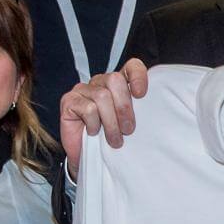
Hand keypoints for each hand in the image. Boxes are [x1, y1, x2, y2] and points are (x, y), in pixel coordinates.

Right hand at [59, 59, 148, 178]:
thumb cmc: (111, 138)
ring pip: (102, 96)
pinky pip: (88, 108)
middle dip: (124, 107)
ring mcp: (83, 89)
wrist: (88, 157)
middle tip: (128, 130)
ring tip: (115, 140)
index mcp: (119, 83)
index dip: (138, 76)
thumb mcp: (129, 124)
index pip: (131, 67)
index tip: (141, 94)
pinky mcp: (69, 100)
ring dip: (111, 122)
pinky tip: (94, 132)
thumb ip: (139, 111)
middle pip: (115, 80)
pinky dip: (94, 124)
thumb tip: (154, 108)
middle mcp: (100, 82)